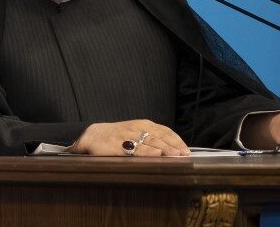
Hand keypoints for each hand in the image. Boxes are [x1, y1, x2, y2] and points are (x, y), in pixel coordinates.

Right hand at [68, 119, 190, 156]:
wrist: (93, 135)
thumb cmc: (117, 136)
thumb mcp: (135, 133)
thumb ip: (150, 138)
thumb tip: (170, 150)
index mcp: (143, 124)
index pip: (164, 131)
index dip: (176, 140)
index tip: (186, 150)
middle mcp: (138, 128)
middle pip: (160, 137)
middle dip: (173, 146)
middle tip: (185, 155)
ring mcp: (129, 135)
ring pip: (150, 142)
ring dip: (165, 149)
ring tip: (176, 155)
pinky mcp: (120, 145)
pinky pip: (136, 148)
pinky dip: (147, 151)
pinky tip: (156, 155)